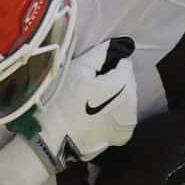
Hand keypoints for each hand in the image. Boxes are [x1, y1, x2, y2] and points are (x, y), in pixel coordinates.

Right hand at [29, 37, 138, 169]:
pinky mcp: (123, 136)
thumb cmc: (60, 103)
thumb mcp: (76, 70)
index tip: (92, 72)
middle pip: (128, 81)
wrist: (51, 140)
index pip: (125, 62)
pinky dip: (113, 113)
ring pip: (127, 98)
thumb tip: (115, 44)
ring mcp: (129, 123)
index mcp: (123, 85)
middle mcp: (132, 105)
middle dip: (113, 80)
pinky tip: (95, 116)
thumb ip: (100, 53)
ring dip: (115, 96)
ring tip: (90, 102)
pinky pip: (122, 115)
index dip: (109, 64)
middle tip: (88, 87)